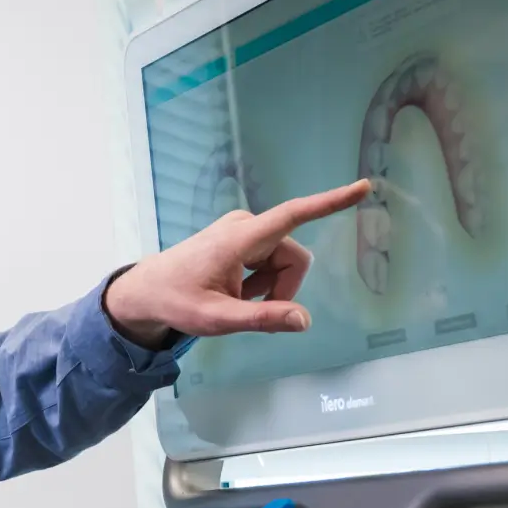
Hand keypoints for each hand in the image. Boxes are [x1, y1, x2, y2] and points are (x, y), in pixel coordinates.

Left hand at [104, 179, 372, 347]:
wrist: (145, 292)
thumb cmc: (175, 302)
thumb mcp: (216, 319)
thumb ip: (261, 319)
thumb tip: (304, 320)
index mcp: (240, 237)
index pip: (294, 214)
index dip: (330, 202)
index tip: (363, 187)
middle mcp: (245, 226)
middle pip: (293, 259)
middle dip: (282, 289)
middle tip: (248, 310)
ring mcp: (243, 230)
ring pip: (284, 264)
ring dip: (268, 288)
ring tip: (233, 299)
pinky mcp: (242, 238)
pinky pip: (270, 263)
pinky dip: (260, 283)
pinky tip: (232, 292)